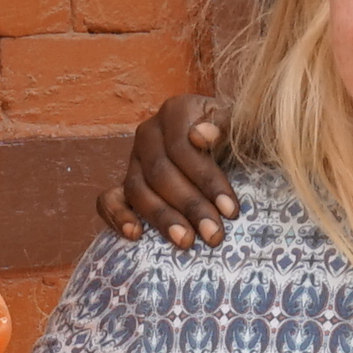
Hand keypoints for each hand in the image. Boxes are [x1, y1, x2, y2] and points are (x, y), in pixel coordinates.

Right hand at [102, 96, 237, 245]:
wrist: (228, 146)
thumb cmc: (239, 138)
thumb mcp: (243, 126)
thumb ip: (226, 125)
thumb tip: (200, 135)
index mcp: (176, 111)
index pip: (184, 149)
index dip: (206, 180)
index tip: (230, 210)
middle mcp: (149, 132)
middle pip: (161, 173)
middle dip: (190, 206)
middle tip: (213, 235)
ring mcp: (134, 159)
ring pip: (137, 190)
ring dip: (162, 218)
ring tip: (186, 241)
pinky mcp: (125, 184)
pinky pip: (109, 199)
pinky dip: (118, 216)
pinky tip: (135, 235)